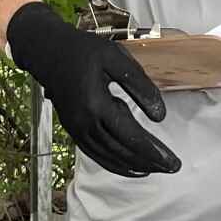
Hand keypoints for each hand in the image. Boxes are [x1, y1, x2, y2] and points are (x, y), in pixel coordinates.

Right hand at [6, 1, 179, 176]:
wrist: (47, 52)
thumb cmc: (83, 51)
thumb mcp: (116, 59)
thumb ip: (140, 85)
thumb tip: (160, 117)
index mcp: (97, 105)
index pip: (131, 136)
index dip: (154, 151)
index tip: (173, 161)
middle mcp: (85, 123)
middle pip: (121, 152)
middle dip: (149, 162)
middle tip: (173, 168)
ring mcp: (76, 129)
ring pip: (108, 157)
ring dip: (133, 166)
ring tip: (155, 168)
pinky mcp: (73, 129)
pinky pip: (95, 154)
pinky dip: (113, 163)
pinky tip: (128, 165)